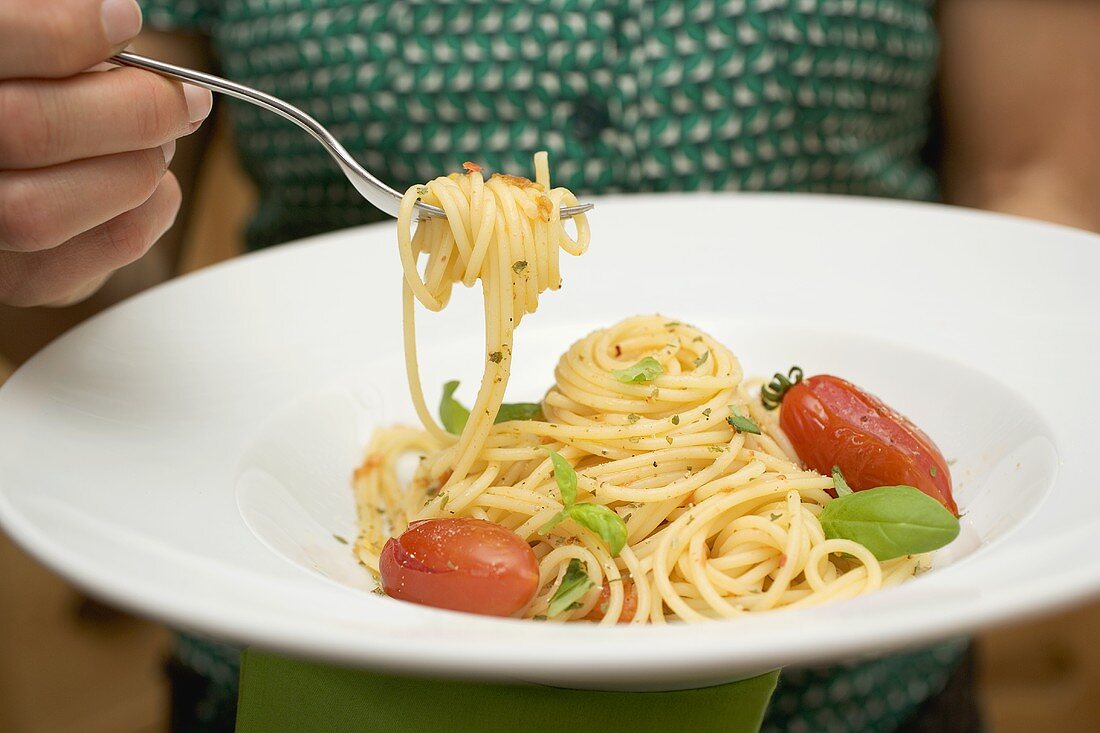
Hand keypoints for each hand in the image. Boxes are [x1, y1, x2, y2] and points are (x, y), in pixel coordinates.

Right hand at [0, 0, 212, 306]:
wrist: (20, 160)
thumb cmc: (34, 89)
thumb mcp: (31, 37)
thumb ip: (56, 30)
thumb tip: (119, 26)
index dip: (68, 31)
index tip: (124, 20)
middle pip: (29, 129)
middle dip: (132, 108)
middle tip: (184, 98)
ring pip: (45, 211)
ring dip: (136, 169)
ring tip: (164, 140)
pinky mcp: (14, 278)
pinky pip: (86, 259)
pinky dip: (148, 215)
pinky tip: (156, 185)